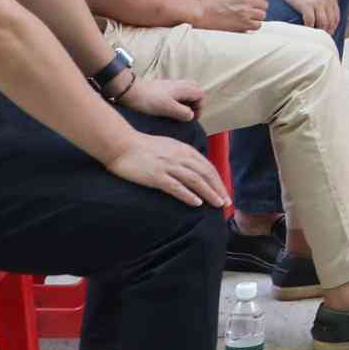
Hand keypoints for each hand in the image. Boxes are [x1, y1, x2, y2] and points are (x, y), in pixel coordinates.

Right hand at [102, 131, 229, 208]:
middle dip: (218, 189)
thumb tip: (194, 167)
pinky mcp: (156, 176)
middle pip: (205, 174)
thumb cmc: (144, 146)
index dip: (218, 180)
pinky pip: (176, 187)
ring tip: (217, 204)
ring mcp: (169, 166)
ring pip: (195, 180)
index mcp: (184, 150)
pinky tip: (196, 203)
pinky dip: (188, 195)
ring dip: (209, 193)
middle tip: (226, 203)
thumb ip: (182, 155)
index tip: (224, 192)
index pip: (207, 166)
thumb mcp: (169, 145)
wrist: (122, 144)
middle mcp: (180, 157)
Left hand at [118, 74, 204, 121]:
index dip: (200, 107)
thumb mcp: (168, 109)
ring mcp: (171, 85)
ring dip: (187, 101)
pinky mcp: (163, 88)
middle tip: (188, 114)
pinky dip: (179, 100)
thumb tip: (191, 116)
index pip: (200, 95)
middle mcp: (180, 84)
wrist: (131, 91)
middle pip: (196, 90)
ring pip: (187, 91)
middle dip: (195, 102)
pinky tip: (169, 108)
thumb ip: (183, 113)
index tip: (191, 118)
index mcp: (184, 88)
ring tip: (179, 112)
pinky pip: (178, 92)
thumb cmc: (149, 100)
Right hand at [189, 0, 268, 33]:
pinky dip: (252, 26)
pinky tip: (243, 25)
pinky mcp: (243, 24)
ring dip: (255, 18)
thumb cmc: (212, 3)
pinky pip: (257, 26)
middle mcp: (247, 0)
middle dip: (258, 8)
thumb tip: (255, 1)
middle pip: (265, 5)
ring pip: (262, 16)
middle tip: (247, 12)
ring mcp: (246, 13)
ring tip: (244, 19)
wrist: (201, 13)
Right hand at [280, 0, 341, 34]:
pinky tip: (307, 29)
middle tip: (322, 37)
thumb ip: (327, 0)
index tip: (330, 32)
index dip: (334, 27)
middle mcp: (326, 0)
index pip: (336, 16)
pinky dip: (309, 27)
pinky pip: (310, 21)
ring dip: (319, 31)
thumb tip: (329, 13)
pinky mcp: (306, 6)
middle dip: (327, 31)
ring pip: (322, 23)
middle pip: (330, 21)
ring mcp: (317, 3)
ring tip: (315, 35)